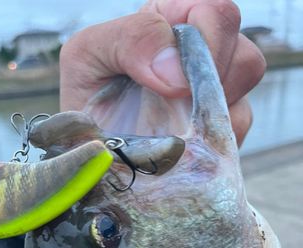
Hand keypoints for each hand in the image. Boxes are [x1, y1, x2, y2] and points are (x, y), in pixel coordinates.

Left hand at [59, 0, 265, 146]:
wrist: (89, 147)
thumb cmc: (86, 95)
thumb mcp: (87, 55)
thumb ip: (130, 39)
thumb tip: (178, 71)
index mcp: (170, 25)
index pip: (218, 14)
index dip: (209, 45)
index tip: (176, 85)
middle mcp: (200, 56)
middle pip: (245, 58)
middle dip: (213, 88)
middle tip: (173, 110)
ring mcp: (215, 94)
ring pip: (242, 102)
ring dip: (210, 118)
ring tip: (169, 130)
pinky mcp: (218, 130)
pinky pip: (234, 134)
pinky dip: (209, 145)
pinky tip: (178, 148)